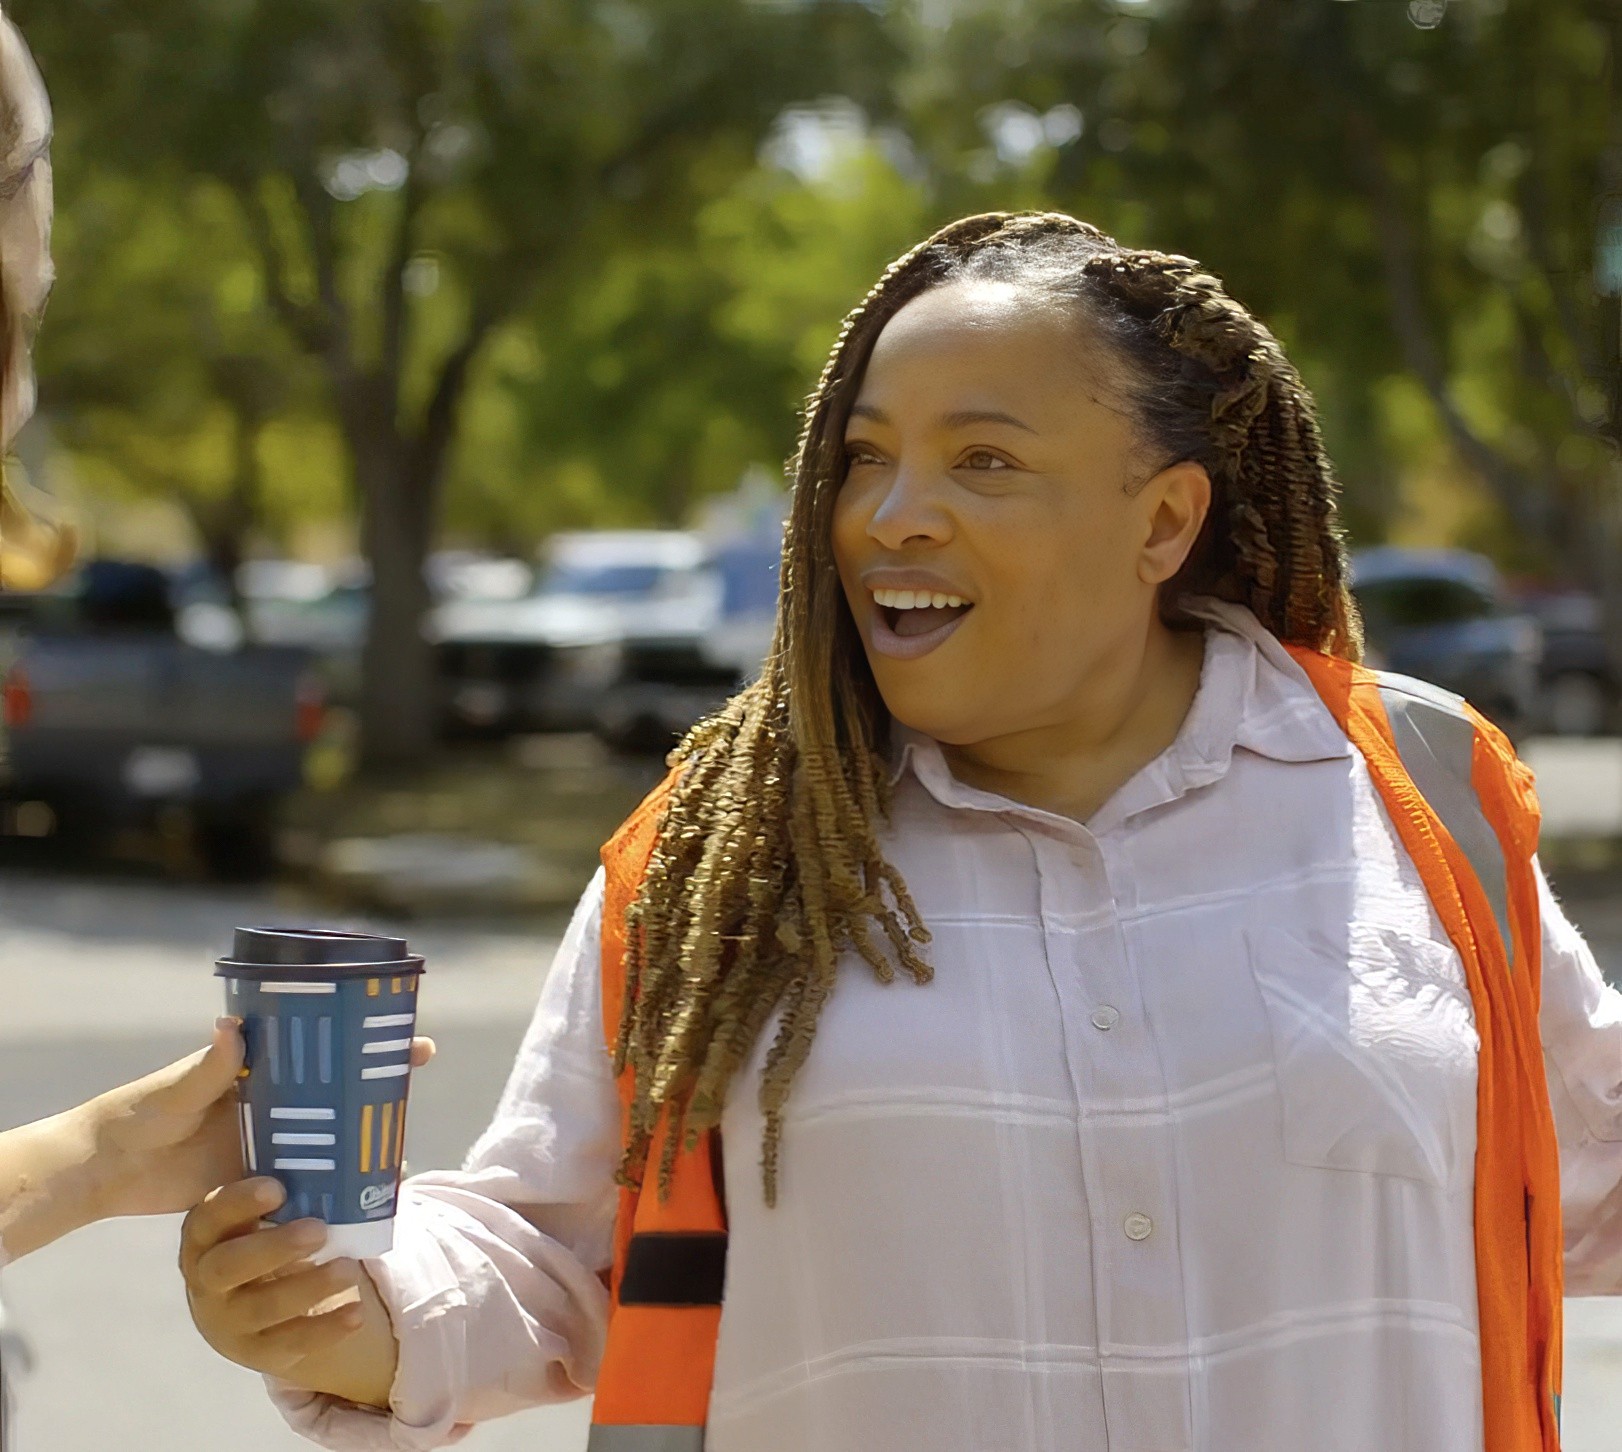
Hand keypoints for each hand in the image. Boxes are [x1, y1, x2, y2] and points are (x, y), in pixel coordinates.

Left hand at [88, 1020, 435, 1221]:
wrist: (106, 1171)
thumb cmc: (138, 1114)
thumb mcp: (175, 1089)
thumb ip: (208, 1066)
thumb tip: (232, 1026)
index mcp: (261, 1070)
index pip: (328, 1049)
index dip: (372, 1044)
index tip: (417, 1046)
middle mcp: (274, 1103)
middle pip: (341, 1094)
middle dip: (380, 1093)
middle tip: (415, 1099)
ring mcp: (269, 1142)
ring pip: (330, 1141)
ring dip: (363, 1148)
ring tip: (396, 1163)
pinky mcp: (258, 1181)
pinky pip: (305, 1182)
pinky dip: (332, 1189)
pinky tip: (359, 1201)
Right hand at [180, 1177, 396, 1403]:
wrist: (248, 1306)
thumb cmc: (265, 1237)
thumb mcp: (268, 1212)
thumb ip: (300, 1183)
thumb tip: (373, 1156)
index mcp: (206, 1236)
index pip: (210, 1217)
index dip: (238, 1202)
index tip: (277, 1188)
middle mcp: (207, 1281)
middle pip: (228, 1266)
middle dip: (273, 1247)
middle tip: (318, 1230)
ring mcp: (228, 1321)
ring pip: (261, 1309)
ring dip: (307, 1289)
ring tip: (348, 1269)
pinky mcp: (258, 1352)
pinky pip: (289, 1344)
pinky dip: (325, 1330)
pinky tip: (355, 1313)